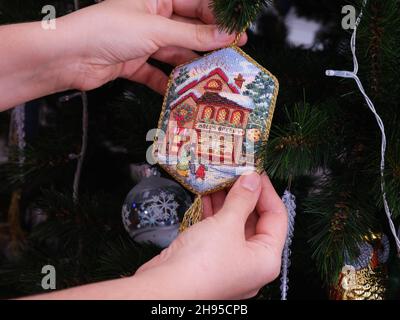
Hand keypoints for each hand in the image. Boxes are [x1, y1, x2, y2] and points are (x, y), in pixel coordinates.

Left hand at [60, 0, 246, 93]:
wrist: (69, 57)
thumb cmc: (108, 31)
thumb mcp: (156, 29)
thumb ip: (192, 35)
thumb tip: (226, 35)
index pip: (195, 5)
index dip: (217, 20)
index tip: (238, 34)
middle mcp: (151, 18)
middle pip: (187, 31)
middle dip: (208, 44)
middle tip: (232, 57)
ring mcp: (143, 42)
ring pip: (175, 53)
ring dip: (191, 65)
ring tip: (213, 77)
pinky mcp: (134, 63)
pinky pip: (157, 73)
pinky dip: (168, 82)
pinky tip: (182, 91)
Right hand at [134, 173, 287, 299]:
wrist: (165, 288)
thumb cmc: (202, 264)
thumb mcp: (227, 224)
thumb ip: (242, 199)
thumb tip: (253, 179)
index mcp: (266, 259)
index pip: (276, 217)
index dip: (267, 192)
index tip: (256, 172)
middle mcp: (250, 263)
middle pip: (254, 220)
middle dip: (244, 195)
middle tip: (236, 172)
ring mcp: (229, 262)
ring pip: (233, 225)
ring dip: (226, 201)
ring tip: (220, 179)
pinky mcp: (209, 260)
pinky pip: (217, 231)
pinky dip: (213, 213)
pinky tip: (206, 196)